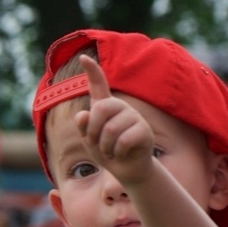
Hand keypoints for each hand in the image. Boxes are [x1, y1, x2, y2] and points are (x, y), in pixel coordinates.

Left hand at [75, 55, 154, 185]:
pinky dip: (116, 153)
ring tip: (110, 150)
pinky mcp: (144, 130)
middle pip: (100, 109)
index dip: (92, 71)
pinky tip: (121, 153)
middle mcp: (120, 107)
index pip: (98, 85)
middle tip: (97, 144)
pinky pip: (122, 141)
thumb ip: (83, 126)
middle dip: (93, 132)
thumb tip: (84, 114)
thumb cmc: (106, 151)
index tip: (83, 57)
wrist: (127, 169)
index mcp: (105, 106)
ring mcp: (134, 117)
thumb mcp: (89, 139)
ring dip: (104, 147)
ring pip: (109, 130)